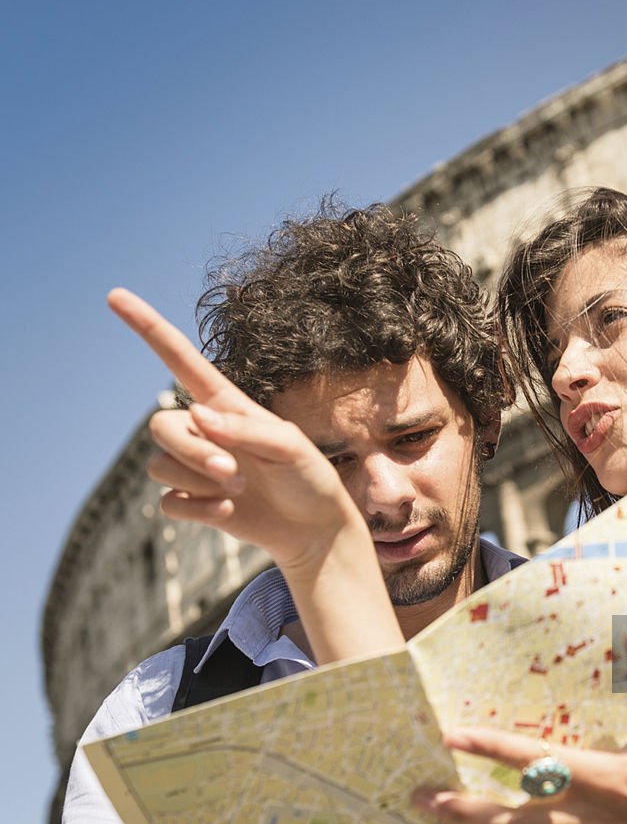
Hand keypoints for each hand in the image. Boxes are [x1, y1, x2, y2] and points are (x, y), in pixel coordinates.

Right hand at [109, 288, 360, 573]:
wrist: (314, 527)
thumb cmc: (309, 477)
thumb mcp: (291, 447)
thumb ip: (247, 430)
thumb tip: (198, 415)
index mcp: (226, 405)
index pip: (179, 360)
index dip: (148, 328)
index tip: (115, 296)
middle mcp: (204, 431)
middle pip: (160, 427)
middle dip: (191, 451)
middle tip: (234, 473)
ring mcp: (195, 467)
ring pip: (159, 465)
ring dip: (198, 481)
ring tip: (240, 489)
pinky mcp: (192, 501)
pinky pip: (167, 502)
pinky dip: (196, 510)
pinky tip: (228, 510)